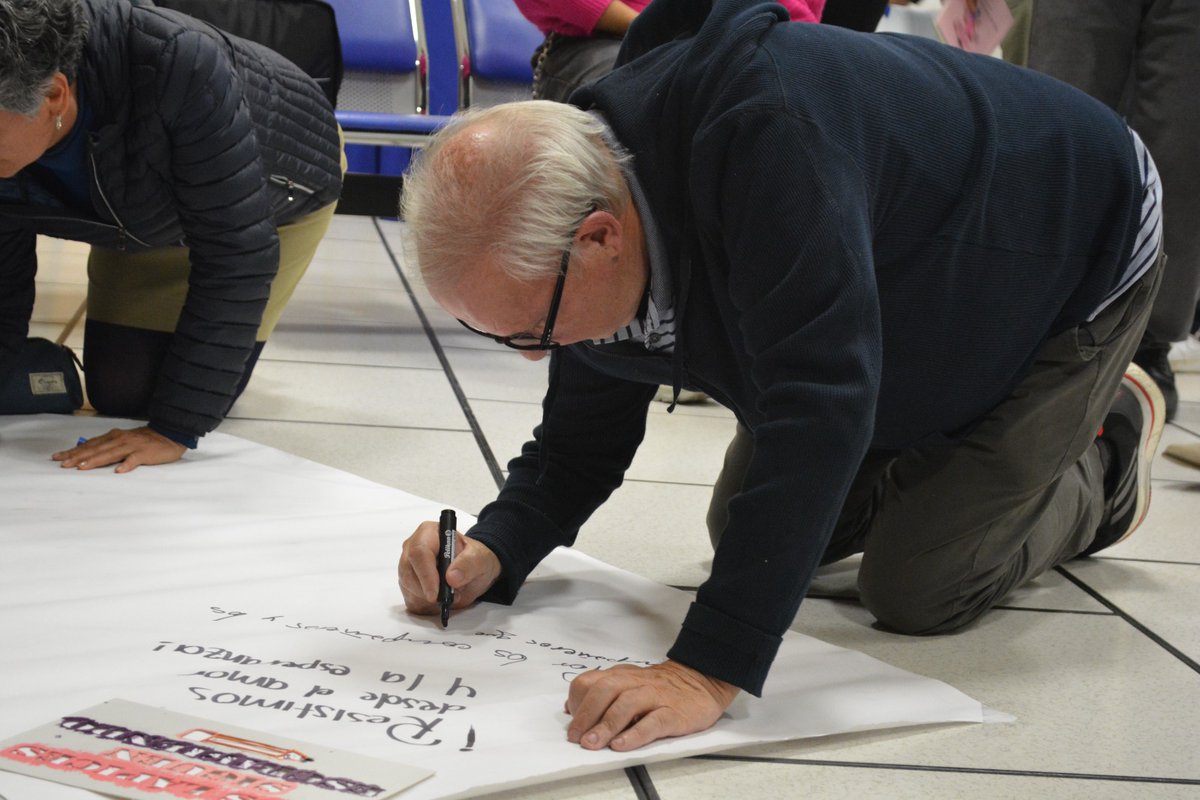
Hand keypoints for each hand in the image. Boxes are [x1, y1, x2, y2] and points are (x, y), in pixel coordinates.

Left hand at [52, 426, 186, 472]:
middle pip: (95, 449)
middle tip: (63, 464)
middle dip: (78, 456)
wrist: (170, 434)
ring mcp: (132, 446)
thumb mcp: (125, 440)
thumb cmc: (146, 440)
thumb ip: (109, 445)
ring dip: (96, 460)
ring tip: (82, 467)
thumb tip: (90, 452)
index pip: (90, 444)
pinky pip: (134, 459)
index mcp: (114, 437)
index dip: (73, 451)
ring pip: (110, 453)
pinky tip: (119, 471)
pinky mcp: (144, 453)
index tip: (58, 457)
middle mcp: (119, 439)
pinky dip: (126, 464)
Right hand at [398, 520, 500, 614]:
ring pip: (408, 589)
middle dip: (428, 591)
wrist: (473, 570)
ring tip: (451, 594)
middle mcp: (413, 547)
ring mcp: (407, 566)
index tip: (436, 594)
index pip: (419, 552)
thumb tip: (452, 576)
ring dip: (430, 599)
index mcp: (429, 533)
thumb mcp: (480, 558)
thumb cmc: (474, 559)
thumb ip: (469, 564)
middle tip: (450, 596)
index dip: (426, 575)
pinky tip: (441, 598)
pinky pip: (411, 600)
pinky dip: (427, 606)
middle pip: (408, 572)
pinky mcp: (407, 584)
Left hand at [565, 660, 738, 750]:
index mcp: (622, 676)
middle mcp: (636, 683)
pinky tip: (621, 745)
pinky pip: (653, 722)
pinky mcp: (673, 713)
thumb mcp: (629, 683)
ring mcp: (655, 697)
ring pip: (626, 705)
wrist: (702, 679)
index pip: (590, 682)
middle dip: (586, 714)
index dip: (577, 702)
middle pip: (604, 690)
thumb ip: (602, 693)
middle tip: (575, 737)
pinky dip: (635, 734)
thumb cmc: (662, 687)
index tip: (572, 724)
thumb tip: (572, 709)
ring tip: (593, 743)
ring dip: (605, 725)